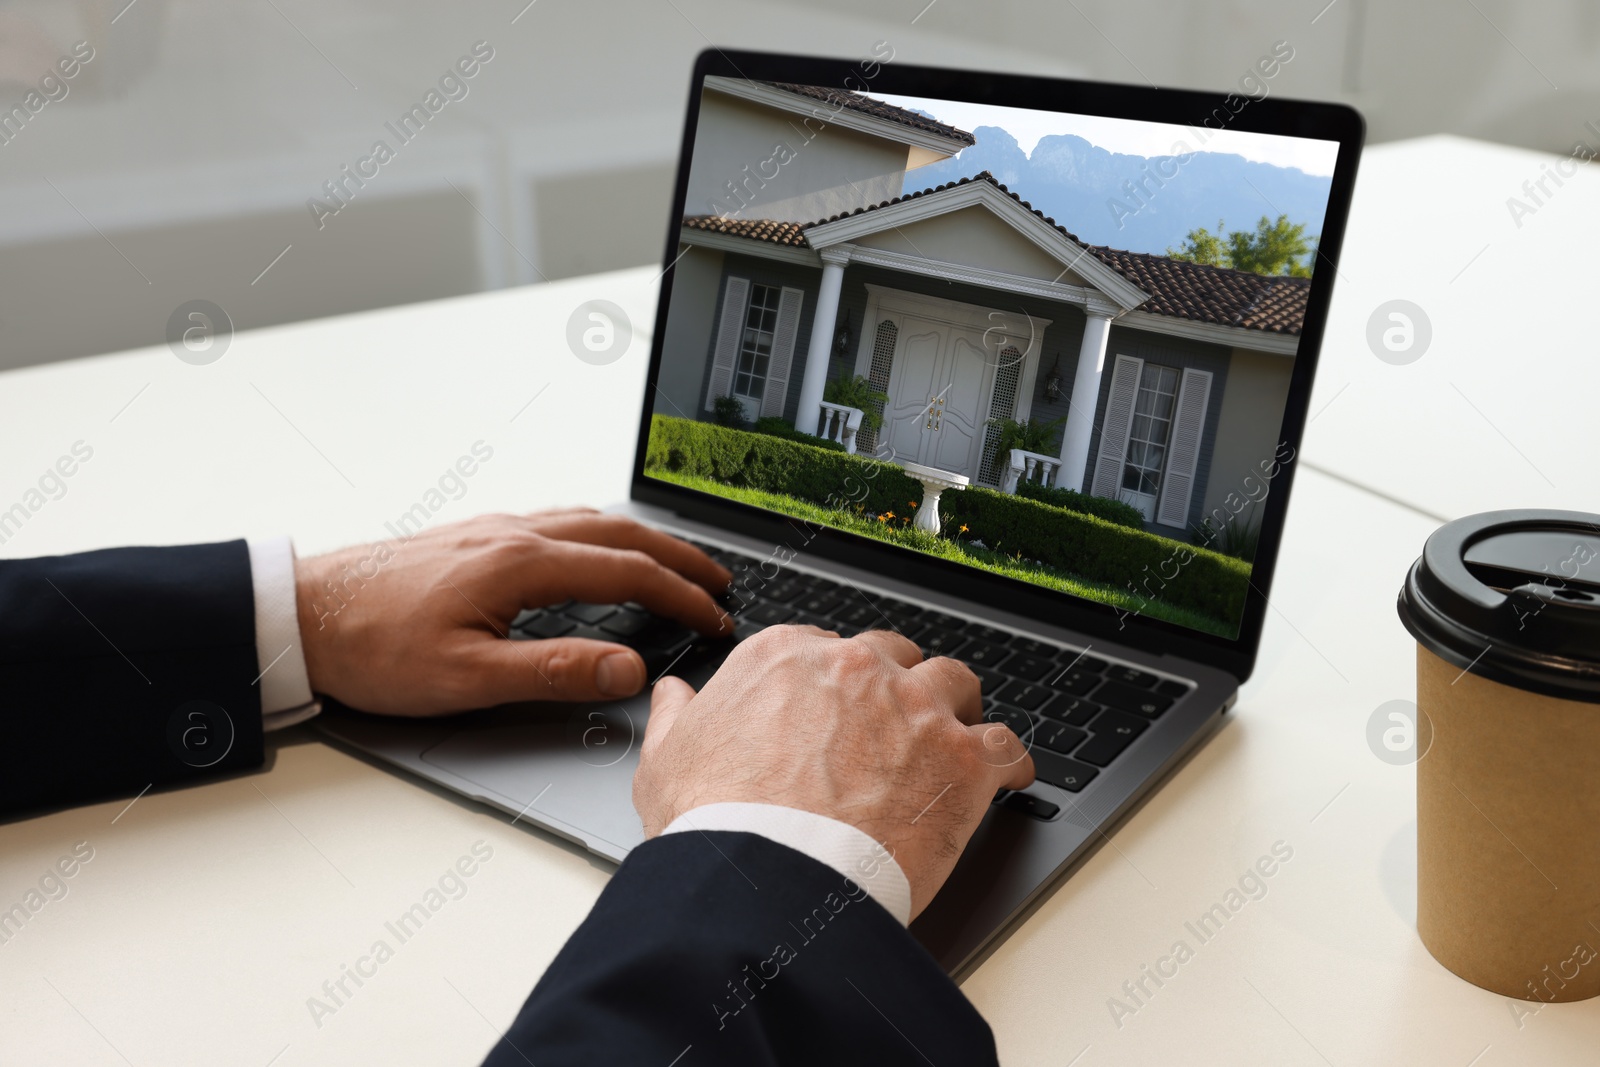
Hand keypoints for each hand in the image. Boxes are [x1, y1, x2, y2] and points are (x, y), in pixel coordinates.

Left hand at [294, 510, 730, 714]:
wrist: (303, 615)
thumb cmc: (373, 648)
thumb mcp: (467, 678)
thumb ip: (555, 672)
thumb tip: (629, 669)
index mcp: (522, 563)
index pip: (628, 573)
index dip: (682, 596)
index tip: (716, 616)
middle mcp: (513, 534)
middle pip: (621, 534)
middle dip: (678, 556)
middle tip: (717, 579)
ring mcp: (493, 529)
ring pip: (591, 520)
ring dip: (642, 541)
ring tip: (672, 562)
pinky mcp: (474, 537)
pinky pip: (559, 521)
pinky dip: (601, 534)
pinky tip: (594, 551)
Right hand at [634, 626, 1034, 918]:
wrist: (769, 877)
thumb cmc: (716, 822)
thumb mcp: (667, 761)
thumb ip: (676, 716)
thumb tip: (675, 694)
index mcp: (785, 658)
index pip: (823, 649)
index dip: (833, 684)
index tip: (835, 712)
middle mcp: (855, 668)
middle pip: (894, 657)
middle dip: (896, 686)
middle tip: (893, 728)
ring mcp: (915, 708)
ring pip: (955, 683)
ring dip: (956, 709)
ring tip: (954, 739)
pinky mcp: (961, 759)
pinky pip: (1005, 746)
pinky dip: (1008, 762)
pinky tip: (1005, 777)